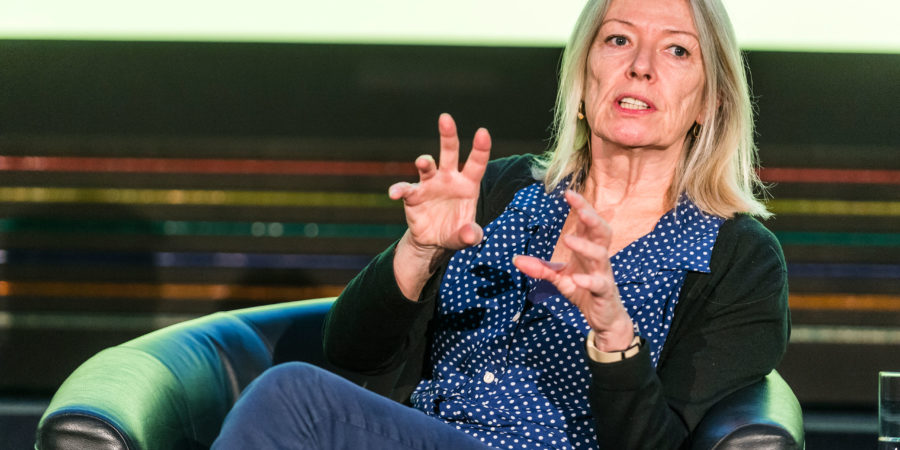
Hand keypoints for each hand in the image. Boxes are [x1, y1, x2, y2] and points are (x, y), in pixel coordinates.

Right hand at [389, 113, 490, 298]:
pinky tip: (395, 193)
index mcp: (468, 184)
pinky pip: (405, 189)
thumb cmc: (456, 232)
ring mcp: (429, 184)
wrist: (434, 241)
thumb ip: (471, 235)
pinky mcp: (413, 195)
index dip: (480, 148)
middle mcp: (448, 178)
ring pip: (427, 166)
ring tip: (423, 162)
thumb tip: (471, 235)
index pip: (476, 163)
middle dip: (448, 135)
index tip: (482, 132)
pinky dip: (399, 189)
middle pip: (449, 152)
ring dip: (424, 161)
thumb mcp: (467, 236)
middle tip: (445, 118)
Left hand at [513, 190, 634, 350]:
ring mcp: (603, 274)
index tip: (568, 192)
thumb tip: (515, 259)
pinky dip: (589, 281)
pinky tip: (577, 279)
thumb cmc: (584, 290)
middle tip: (578, 207)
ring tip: (567, 239)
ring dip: (585, 246)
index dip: (581, 207)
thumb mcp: (560, 278)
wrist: (604, 317)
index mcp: (589, 249)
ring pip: (600, 255)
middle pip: (601, 232)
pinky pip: (599, 284)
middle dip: (592, 217)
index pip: (588, 223)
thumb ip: (540, 267)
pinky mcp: (604, 292)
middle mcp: (599, 258)